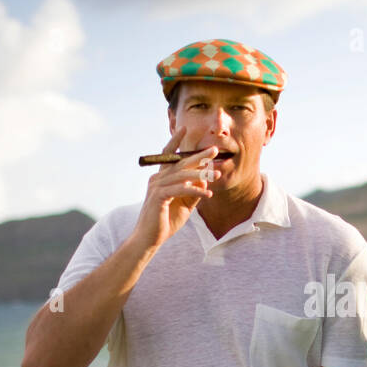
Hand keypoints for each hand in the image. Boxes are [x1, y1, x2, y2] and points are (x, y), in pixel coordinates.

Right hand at [131, 125, 216, 251]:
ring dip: (200, 175)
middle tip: (214, 150)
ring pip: (181, 175)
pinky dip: (193, 190)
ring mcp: (156, 187)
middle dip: (198, 156)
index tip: (185, 128)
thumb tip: (206, 182)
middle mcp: (157, 179)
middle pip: (179, 162)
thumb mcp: (185, 204)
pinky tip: (207, 194)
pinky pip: (178, 189)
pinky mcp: (158, 198)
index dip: (176, 141)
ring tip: (216, 176)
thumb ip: (194, 192)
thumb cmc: (166, 221)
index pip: (169, 155)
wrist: (150, 238)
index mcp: (161, 178)